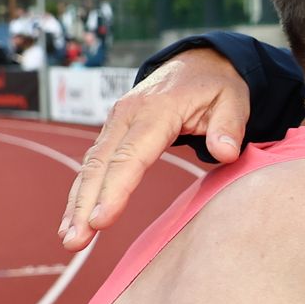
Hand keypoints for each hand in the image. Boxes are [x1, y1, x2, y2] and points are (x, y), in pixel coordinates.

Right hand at [59, 49, 248, 249]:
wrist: (197, 62)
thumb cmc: (216, 86)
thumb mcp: (234, 99)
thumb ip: (230, 126)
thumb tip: (225, 152)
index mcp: (157, 110)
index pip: (132, 155)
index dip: (115, 189)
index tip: (102, 220)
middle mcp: (127, 114)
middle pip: (101, 164)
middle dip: (85, 204)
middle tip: (76, 241)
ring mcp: (116, 122)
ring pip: (90, 166)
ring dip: (77, 204)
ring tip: (70, 239)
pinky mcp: (113, 131)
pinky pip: (93, 164)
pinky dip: (82, 192)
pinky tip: (74, 220)